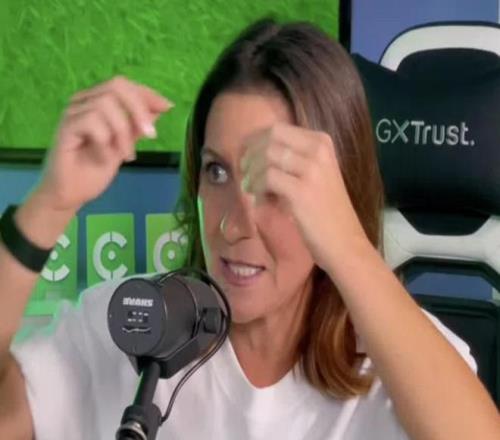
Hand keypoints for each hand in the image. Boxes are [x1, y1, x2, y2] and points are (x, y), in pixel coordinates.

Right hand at [35, 76, 173, 211]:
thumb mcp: (125, 145)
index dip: (147, 94)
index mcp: (97, 102)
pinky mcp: (65, 128)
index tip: (166, 107)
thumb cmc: (95, 168)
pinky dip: (106, 141)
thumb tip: (162, 106)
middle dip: (139, 109)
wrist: (71, 193)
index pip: (124, 85)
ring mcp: (72, 113)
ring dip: (123, 133)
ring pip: (105, 105)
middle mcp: (83, 102)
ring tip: (126, 155)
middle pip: (116, 86)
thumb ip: (138, 125)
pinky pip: (91, 122)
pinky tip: (105, 158)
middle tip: (151, 134)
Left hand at [240, 123, 368, 271]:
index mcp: (322, 142)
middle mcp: (318, 150)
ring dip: (252, 172)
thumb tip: (256, 151)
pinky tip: (260, 199)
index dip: (256, 141)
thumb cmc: (327, 211)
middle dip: (250, 154)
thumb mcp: (317, 174)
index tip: (247, 156)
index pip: (278, 129)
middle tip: (244, 171)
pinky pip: (266, 178)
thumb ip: (293, 159)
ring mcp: (311, 169)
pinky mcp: (301, 191)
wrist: (344, 241)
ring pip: (266, 157)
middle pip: (270, 139)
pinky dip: (257, 188)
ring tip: (250, 187)